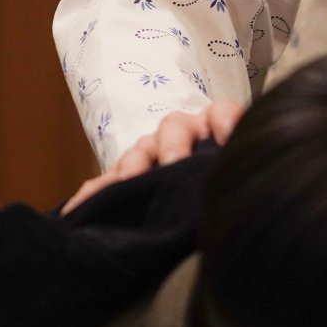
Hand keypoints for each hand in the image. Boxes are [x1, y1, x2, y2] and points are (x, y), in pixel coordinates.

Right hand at [62, 100, 246, 212]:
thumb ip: (233, 174)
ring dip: (134, 165)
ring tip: (130, 181)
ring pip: (140, 149)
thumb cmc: (221, 187)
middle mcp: (182, 136)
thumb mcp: (231, 176)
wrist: (197, 214)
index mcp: (214, 131)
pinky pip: (107, 182)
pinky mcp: (125, 178)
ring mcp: (151, 153)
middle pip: (174, 126)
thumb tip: (245, 197)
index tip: (227, 139)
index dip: (225, 120)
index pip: (222, 112)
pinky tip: (81, 206)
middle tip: (175, 165)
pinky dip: (96, 193)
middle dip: (174, 145)